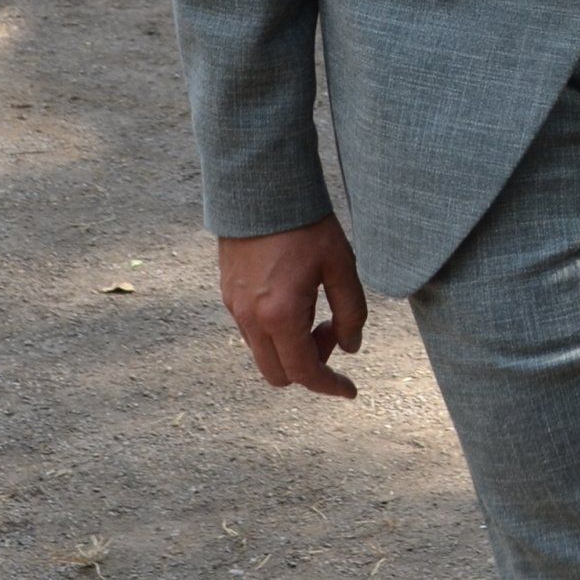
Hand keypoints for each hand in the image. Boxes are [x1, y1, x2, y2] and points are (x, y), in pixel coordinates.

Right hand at [218, 214, 367, 398]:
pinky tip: (294, 299)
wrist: (261, 188)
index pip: (305, 373)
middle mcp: (251, 319)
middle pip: (278, 374)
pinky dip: (275, 331)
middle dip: (310, 366)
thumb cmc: (306, 225)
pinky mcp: (228, 294)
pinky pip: (252, 332)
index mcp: (280, 316)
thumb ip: (351, 312)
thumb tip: (350, 346)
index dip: (330, 386)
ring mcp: (234, 308)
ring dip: (292, 347)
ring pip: (263, 353)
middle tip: (332, 331)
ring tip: (316, 309)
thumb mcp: (341, 266)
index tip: (350, 391)